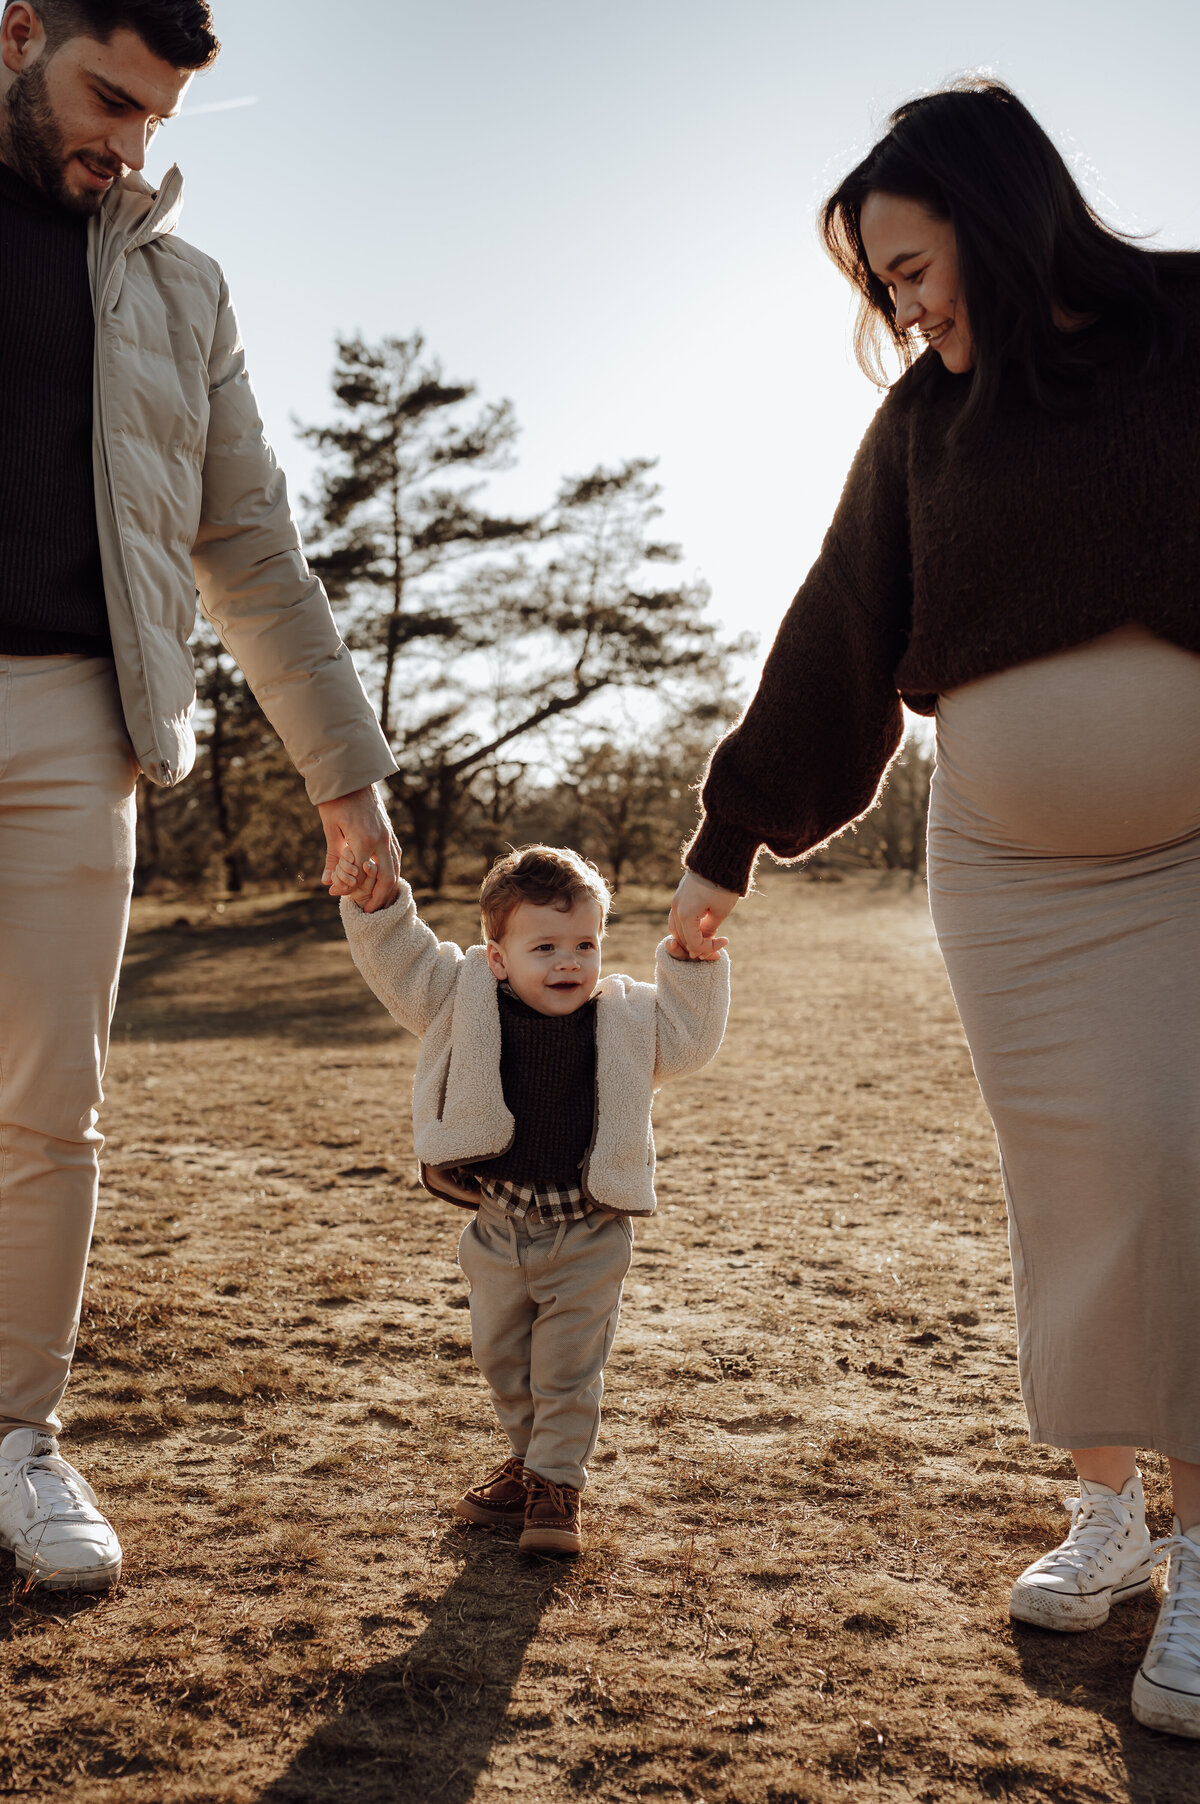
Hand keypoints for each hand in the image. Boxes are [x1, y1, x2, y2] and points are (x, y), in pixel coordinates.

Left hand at [318, 786, 400, 913]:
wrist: (351, 774)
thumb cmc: (336, 799)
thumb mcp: (330, 828)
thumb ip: (332, 857)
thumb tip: (327, 882)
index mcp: (364, 839)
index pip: (359, 874)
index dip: (347, 887)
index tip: (335, 894)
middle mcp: (381, 839)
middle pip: (386, 878)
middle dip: (379, 898)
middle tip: (368, 912)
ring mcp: (389, 835)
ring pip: (395, 869)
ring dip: (388, 889)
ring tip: (378, 902)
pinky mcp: (390, 831)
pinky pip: (396, 857)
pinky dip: (392, 872)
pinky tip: (384, 880)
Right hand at [669, 869, 739, 958]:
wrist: (718, 857)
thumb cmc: (722, 886)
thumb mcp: (720, 911)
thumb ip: (710, 930)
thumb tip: (703, 943)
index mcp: (686, 915)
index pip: (694, 943)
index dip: (709, 948)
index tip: (724, 940)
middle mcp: (676, 909)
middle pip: (683, 938)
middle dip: (699, 945)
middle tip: (717, 943)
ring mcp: (676, 901)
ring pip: (677, 929)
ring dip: (691, 937)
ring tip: (708, 937)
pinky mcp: (679, 896)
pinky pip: (677, 918)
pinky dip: (686, 926)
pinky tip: (700, 926)